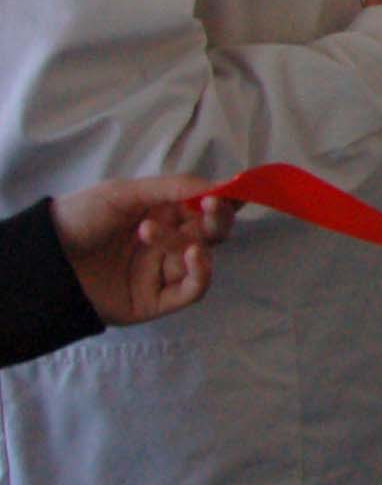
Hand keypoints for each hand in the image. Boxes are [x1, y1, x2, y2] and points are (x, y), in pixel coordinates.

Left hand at [50, 175, 235, 327]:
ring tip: (150, 231)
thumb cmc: (80, 217)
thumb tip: (223, 185)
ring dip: (187, 241)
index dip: (226, 199)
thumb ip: (174, 187)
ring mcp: (164, 271)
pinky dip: (202, 273)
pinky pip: (193, 290)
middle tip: (211, 205)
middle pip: (213, 232)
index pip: (208, 207)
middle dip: (217, 218)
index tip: (234, 190)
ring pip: (201, 257)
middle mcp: (170, 241)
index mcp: (165, 213)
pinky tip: (194, 255)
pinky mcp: (158, 299)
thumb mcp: (125, 192)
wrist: (44, 258)